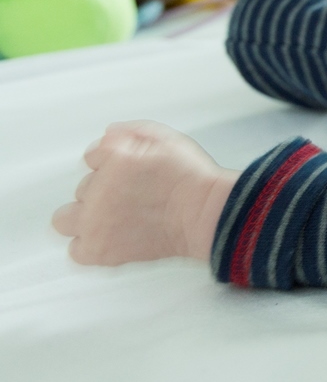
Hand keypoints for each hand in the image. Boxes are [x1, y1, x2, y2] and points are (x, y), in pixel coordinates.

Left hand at [52, 121, 238, 265]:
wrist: (205, 214)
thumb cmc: (192, 179)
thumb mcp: (166, 138)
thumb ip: (132, 131)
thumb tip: (110, 135)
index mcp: (113, 158)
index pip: (91, 155)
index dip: (110, 161)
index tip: (126, 169)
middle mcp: (98, 189)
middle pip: (82, 187)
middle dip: (101, 189)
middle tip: (128, 195)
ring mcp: (95, 222)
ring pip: (66, 218)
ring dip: (85, 217)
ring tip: (112, 218)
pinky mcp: (99, 250)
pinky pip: (76, 250)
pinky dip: (89, 245)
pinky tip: (109, 237)